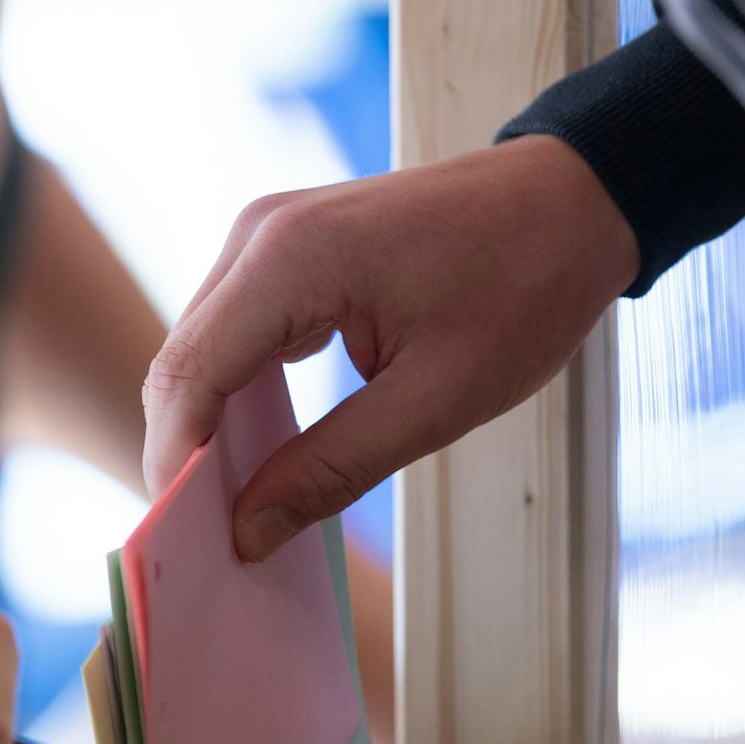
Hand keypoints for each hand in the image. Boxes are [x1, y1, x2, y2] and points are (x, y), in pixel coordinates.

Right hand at [142, 135, 637, 561]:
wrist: (572, 201)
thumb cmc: (522, 288)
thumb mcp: (437, 401)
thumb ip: (333, 468)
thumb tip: (249, 532)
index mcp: (291, 258)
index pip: (189, 372)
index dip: (173, 461)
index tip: (182, 541)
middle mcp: (261, 233)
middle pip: (182, 361)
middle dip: (185, 453)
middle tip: (207, 542)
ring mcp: (268, 233)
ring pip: (201, 349)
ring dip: (208, 426)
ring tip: (233, 506)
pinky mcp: (286, 246)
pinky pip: (234, 329)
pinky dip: (236, 392)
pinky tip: (259, 452)